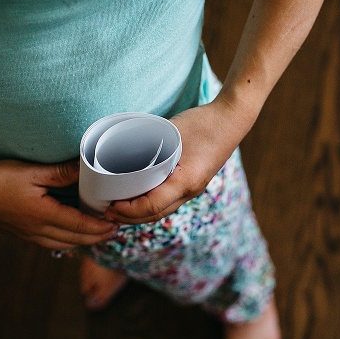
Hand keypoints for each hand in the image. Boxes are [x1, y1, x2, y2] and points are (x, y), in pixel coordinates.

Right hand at [0, 157, 117, 248]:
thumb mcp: (33, 171)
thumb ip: (62, 172)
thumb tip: (87, 168)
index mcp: (44, 216)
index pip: (80, 227)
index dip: (100, 228)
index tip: (115, 225)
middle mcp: (37, 231)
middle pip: (75, 240)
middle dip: (96, 237)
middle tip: (113, 230)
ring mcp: (27, 235)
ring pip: (62, 244)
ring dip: (81, 240)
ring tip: (96, 233)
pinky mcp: (19, 234)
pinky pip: (49, 243)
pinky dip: (65, 240)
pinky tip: (69, 233)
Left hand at [104, 97, 252, 224]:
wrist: (232, 120)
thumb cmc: (202, 123)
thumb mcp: (170, 133)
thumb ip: (150, 147)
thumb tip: (121, 157)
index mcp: (185, 181)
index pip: (151, 206)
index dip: (128, 210)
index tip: (110, 205)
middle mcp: (190, 191)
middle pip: (155, 215)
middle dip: (130, 217)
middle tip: (107, 211)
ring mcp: (194, 189)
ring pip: (163, 211)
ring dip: (140, 214)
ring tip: (119, 208)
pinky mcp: (194, 183)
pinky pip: (169, 201)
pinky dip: (151, 205)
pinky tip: (139, 199)